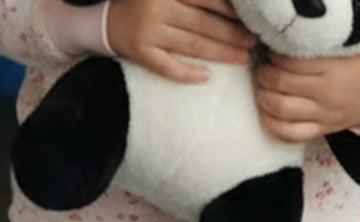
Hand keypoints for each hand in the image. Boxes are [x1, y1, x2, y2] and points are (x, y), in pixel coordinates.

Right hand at [107, 0, 256, 83]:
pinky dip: (185, 73)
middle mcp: (158, 8)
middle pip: (203, 23)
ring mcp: (148, 32)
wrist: (106, 19)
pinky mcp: (139, 53)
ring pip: (191, 44)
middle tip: (253, 41)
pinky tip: (205, 77)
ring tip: (242, 58)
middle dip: (232, 33)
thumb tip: (232, 3)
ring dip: (219, 53)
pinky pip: (166, 66)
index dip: (232, 10)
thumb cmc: (146, 2)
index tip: (253, 18)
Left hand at [255, 50, 359, 140]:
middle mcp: (328, 93)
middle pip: (283, 85)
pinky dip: (271, 124)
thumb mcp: (348, 49)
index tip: (272, 53)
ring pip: (282, 110)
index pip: (294, 62)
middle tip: (262, 69)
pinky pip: (289, 134)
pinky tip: (265, 112)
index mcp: (335, 68)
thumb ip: (319, 49)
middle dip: (264, 76)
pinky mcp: (321, 131)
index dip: (275, 57)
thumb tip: (283, 46)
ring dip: (263, 97)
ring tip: (260, 88)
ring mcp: (324, 115)